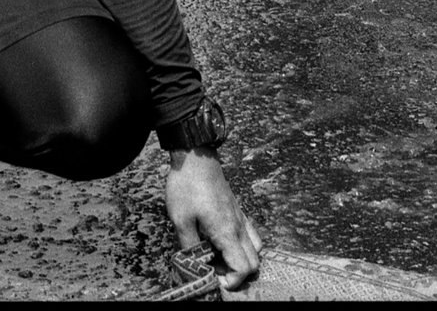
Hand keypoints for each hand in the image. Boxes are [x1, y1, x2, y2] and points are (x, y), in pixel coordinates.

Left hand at [165, 151, 261, 289]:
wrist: (195, 155)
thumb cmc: (187, 186)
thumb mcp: (180, 220)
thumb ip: (189, 246)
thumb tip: (193, 265)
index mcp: (227, 231)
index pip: (243, 268)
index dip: (232, 281)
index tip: (215, 280)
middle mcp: (239, 226)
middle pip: (254, 262)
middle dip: (237, 273)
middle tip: (215, 270)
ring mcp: (240, 216)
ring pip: (256, 247)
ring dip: (242, 258)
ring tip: (220, 256)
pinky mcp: (237, 208)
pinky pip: (250, 232)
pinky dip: (243, 244)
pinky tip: (223, 240)